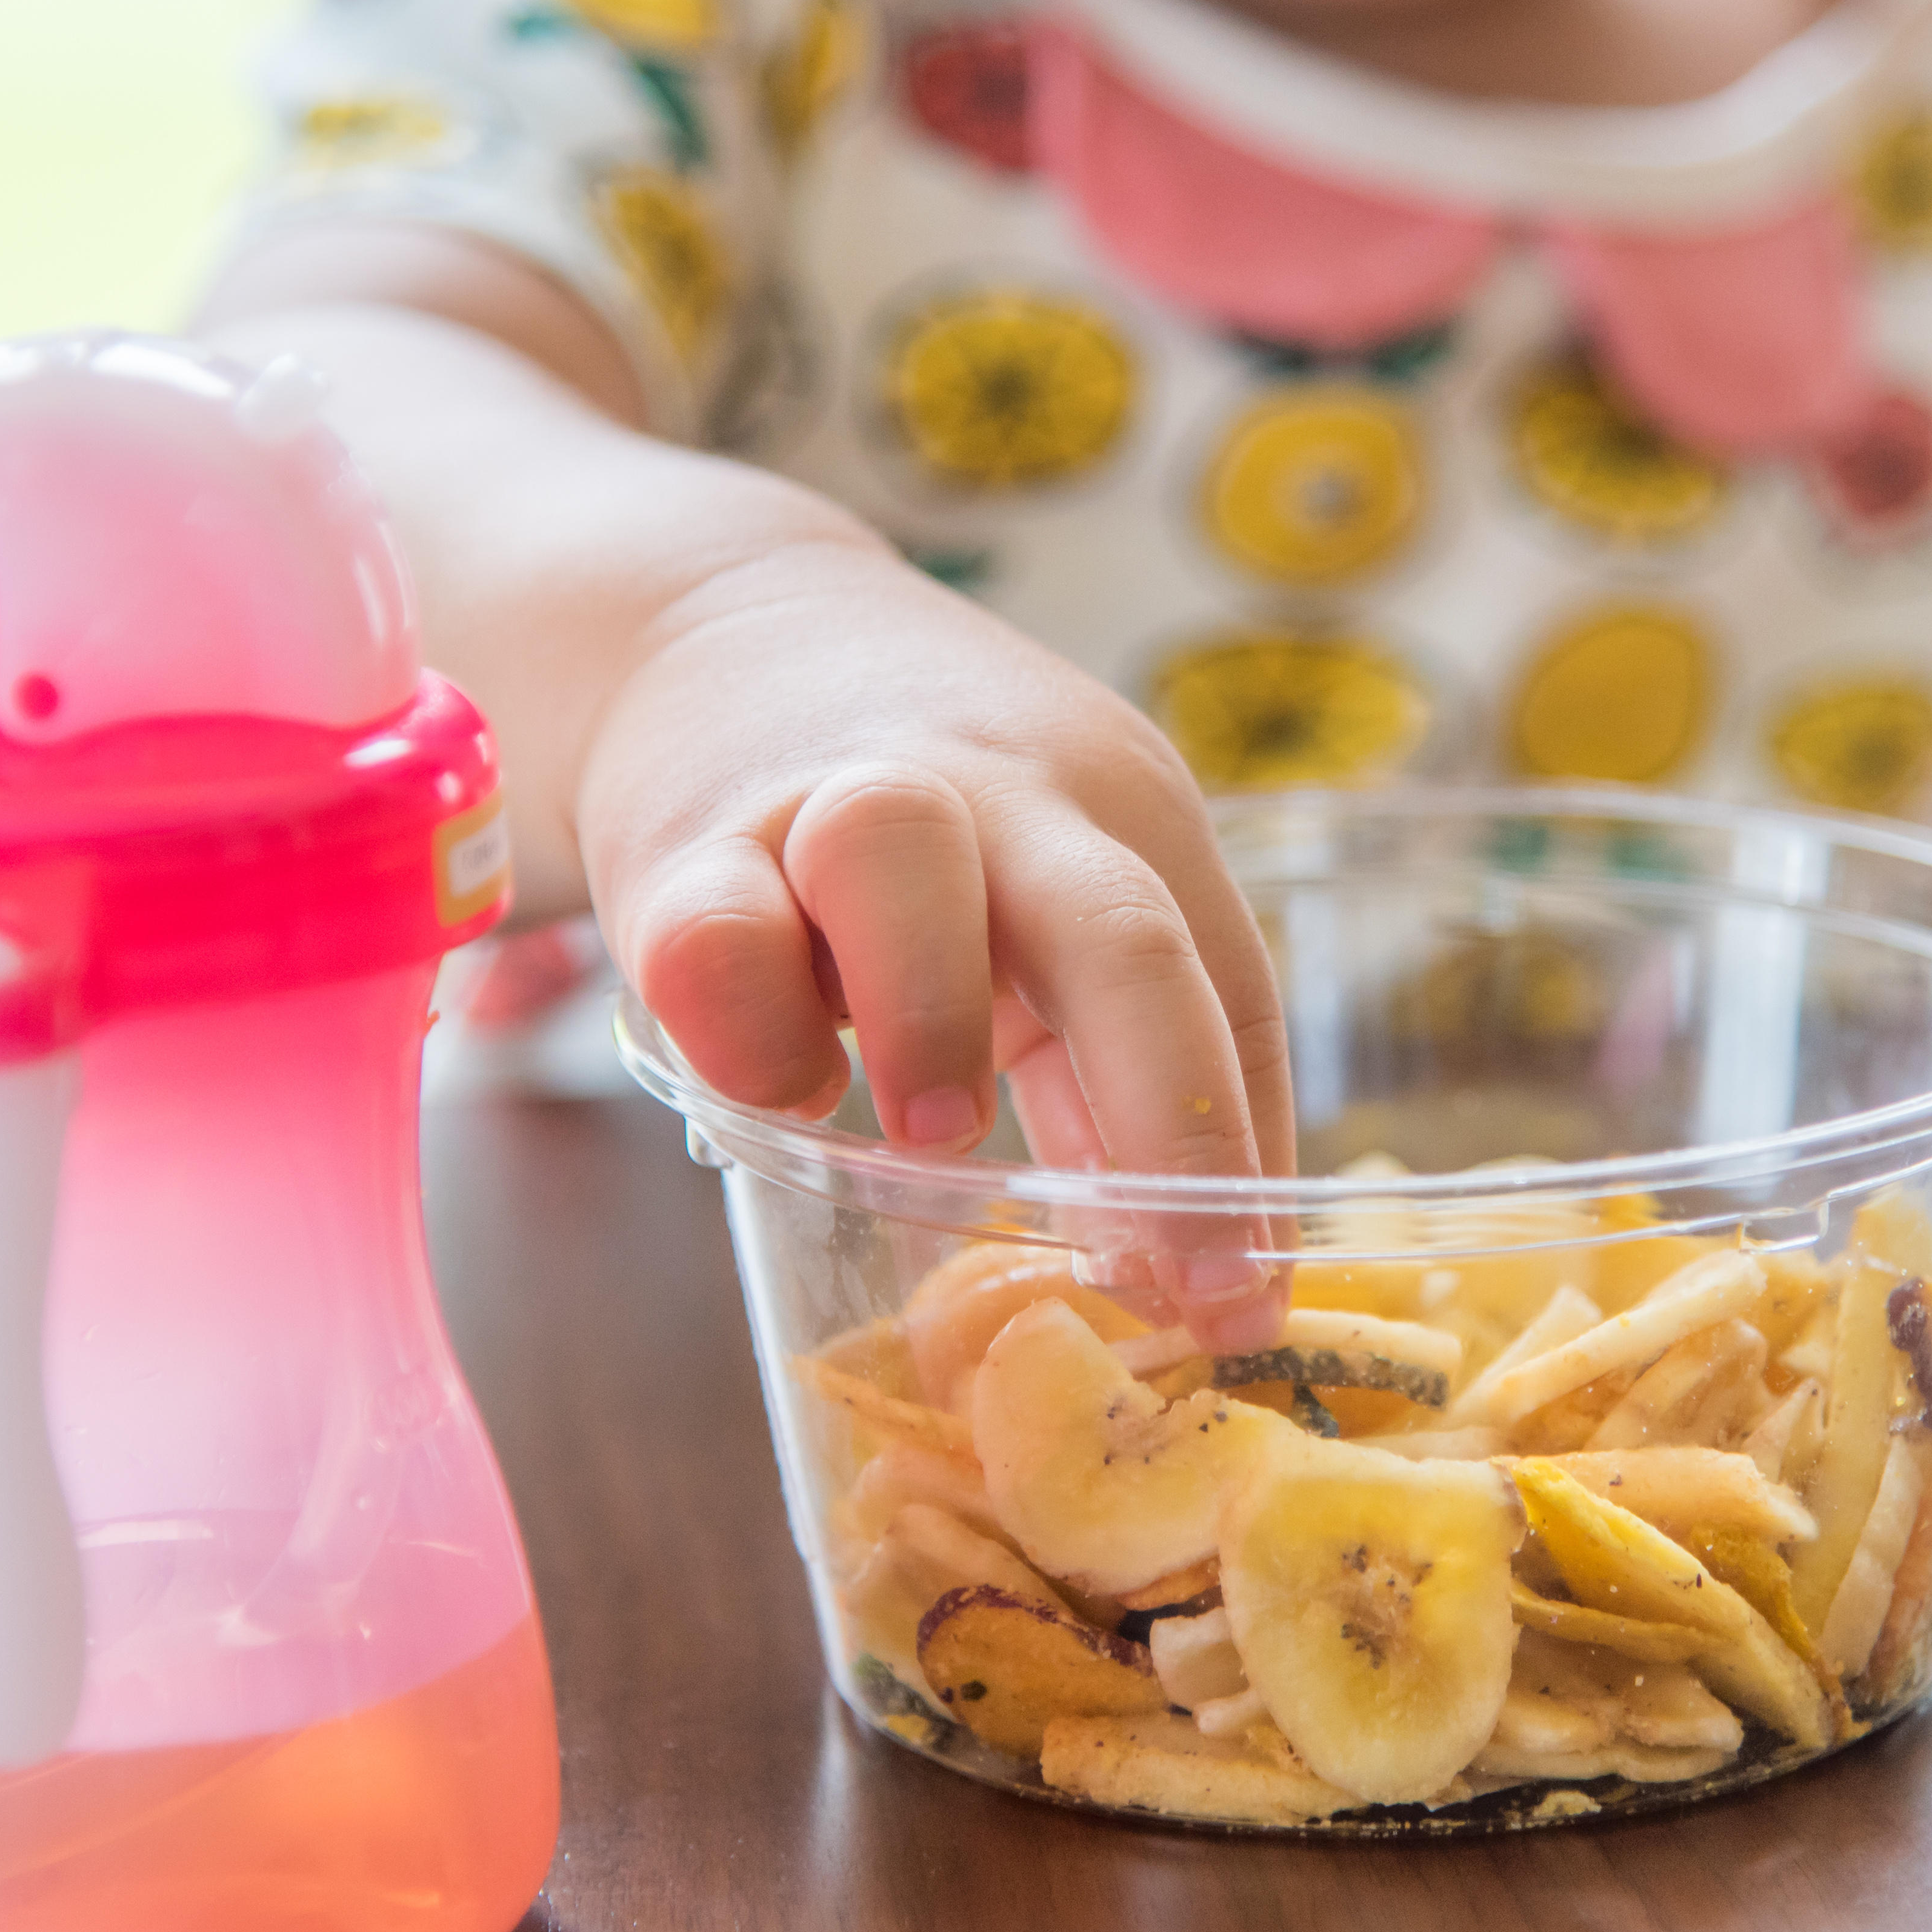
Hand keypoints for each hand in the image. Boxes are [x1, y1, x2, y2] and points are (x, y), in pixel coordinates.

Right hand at [576, 534, 1295, 1339]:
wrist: (713, 626)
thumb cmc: (923, 814)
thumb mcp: (1049, 899)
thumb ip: (1105, 1061)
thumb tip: (1175, 1263)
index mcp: (1120, 813)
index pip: (1223, 986)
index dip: (1239, 1158)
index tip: (1242, 1305)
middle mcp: (1000, 791)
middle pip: (1116, 926)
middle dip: (1161, 1106)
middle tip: (1168, 1263)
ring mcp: (837, 798)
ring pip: (898, 858)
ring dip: (932, 1017)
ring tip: (937, 1129)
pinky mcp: (689, 843)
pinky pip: (717, 935)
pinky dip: (752, 1033)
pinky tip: (788, 1083)